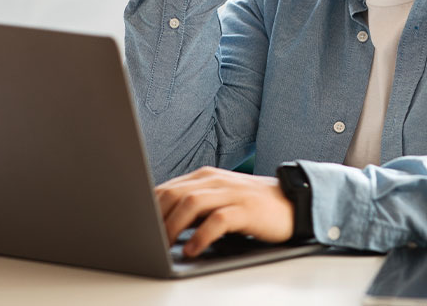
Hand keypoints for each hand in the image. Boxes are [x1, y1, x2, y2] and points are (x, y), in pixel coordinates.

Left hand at [155, 166, 294, 256]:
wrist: (290, 202)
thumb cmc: (249, 206)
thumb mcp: (218, 199)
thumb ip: (192, 206)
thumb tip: (160, 224)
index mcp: (204, 176)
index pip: (166, 188)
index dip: (147, 208)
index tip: (136, 228)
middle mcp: (214, 180)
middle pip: (174, 193)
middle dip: (156, 218)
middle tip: (145, 240)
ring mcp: (230, 193)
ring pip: (191, 203)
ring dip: (173, 226)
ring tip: (164, 245)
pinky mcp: (245, 209)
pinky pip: (217, 220)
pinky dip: (201, 236)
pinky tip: (192, 250)